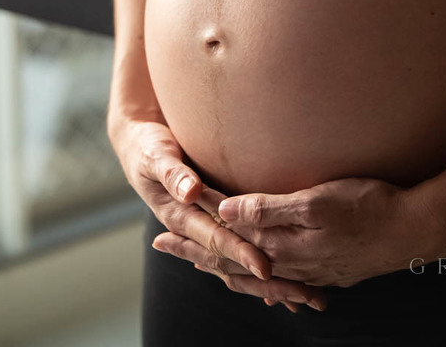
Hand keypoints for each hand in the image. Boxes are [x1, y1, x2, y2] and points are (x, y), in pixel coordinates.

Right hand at [107, 113, 326, 310]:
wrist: (139, 148)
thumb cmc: (148, 148)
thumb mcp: (156, 156)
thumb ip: (173, 173)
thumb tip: (192, 192)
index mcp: (179, 216)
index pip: (215, 238)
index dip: (240, 251)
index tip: (265, 266)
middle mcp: (193, 229)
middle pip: (231, 262)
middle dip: (266, 281)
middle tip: (302, 294)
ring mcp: (203, 230)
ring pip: (238, 265)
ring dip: (270, 284)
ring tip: (305, 297)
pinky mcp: (212, 225)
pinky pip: (238, 254)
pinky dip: (260, 272)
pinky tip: (286, 285)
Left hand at [169, 176, 445, 288]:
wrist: (419, 229)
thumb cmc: (370, 207)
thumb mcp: (316, 202)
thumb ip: (269, 209)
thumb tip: (225, 211)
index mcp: (282, 246)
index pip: (225, 241)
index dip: (193, 232)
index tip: (161, 228)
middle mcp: (291, 263)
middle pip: (232, 262)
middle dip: (196, 252)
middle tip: (163, 245)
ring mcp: (312, 269)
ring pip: (255, 273)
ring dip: (224, 264)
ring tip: (200, 259)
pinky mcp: (329, 269)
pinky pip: (283, 278)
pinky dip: (259, 276)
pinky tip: (259, 272)